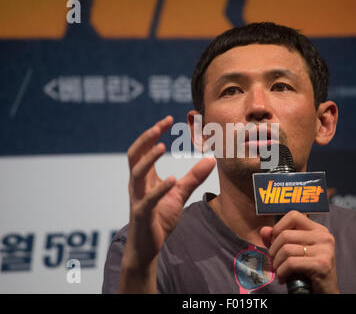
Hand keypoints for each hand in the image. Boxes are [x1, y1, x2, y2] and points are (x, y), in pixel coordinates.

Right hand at [120, 116, 215, 290]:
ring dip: (147, 159)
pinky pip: (148, 200)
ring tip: (161, 147)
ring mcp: (138, 199)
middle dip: (145, 139)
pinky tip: (173, 180)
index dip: (153, 133)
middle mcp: (138, 185)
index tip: (168, 119)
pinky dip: (160, 189)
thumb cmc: (159, 218)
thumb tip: (211, 160)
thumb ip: (194, 177)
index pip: (143, 150)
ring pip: (136, 174)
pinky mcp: (142, 214)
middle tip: (160, 125)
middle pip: (134, 156)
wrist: (148, 246)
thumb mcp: (179, 194)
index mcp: (145, 178)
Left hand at [260, 211, 338, 293]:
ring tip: (279, 271)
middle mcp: (324, 236)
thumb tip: (264, 230)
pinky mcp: (322, 264)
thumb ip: (276, 239)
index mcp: (318, 230)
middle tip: (275, 262)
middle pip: (285, 235)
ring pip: (286, 249)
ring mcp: (325, 249)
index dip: (279, 227)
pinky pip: (291, 263)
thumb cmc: (306, 271)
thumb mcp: (291, 252)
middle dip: (274, 251)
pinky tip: (283, 278)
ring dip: (277, 264)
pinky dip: (282, 272)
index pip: (293, 215)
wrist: (324, 292)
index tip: (276, 242)